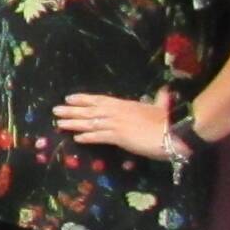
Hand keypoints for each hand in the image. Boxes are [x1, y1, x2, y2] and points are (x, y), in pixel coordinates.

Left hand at [54, 88, 173, 159]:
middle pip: (90, 110)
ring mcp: (117, 124)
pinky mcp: (119, 137)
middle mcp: (117, 112)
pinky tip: (77, 138)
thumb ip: (161, 100)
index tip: (69, 98)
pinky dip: (88, 137)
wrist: (175, 132)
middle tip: (55, 110)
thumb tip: (165, 91)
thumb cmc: (170, 120)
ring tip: (59, 123)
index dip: (83, 98)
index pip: (99, 99)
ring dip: (74, 123)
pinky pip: (99, 137)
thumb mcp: (163, 107)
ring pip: (90, 123)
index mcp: (125, 104)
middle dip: (72, 110)